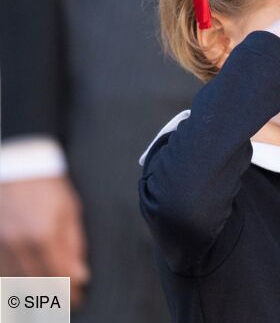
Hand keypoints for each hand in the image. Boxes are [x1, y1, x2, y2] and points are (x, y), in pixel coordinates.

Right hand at [0, 176, 89, 307]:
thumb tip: (80, 276)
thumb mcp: (70, 211)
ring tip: (43, 301)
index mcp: (44, 236)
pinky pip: (1, 271)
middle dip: (50, 299)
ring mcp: (0, 244)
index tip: (77, 300)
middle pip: (35, 284)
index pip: (59, 277)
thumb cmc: (48, 187)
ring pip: (14, 282)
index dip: (69, 293)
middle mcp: (19, 244)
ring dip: (30, 294)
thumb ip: (74, 246)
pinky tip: (21, 287)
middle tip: (62, 305)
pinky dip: (11, 282)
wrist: (18, 166)